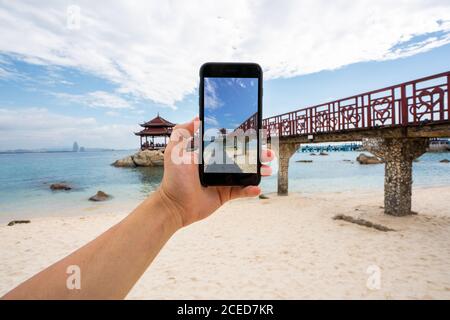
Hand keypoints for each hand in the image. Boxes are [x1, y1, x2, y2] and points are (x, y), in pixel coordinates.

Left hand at [158, 117, 274, 227]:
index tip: (256, 135)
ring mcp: (222, 180)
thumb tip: (197, 118)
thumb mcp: (175, 151)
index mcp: (209, 153)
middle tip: (268, 153)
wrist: (174, 205)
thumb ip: (182, 132)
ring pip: (245, 173)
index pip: (229, 143)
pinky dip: (250, 190)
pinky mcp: (225, 194)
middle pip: (242, 157)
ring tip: (268, 169)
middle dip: (257, 154)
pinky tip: (256, 188)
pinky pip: (241, 191)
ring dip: (258, 171)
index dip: (243, 139)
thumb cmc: (174, 179)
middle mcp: (218, 165)